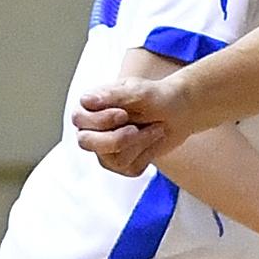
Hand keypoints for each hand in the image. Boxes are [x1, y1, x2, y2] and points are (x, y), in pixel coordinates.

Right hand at [73, 76, 197, 176]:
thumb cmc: (155, 97)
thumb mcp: (138, 91)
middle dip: (116, 138)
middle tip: (135, 129)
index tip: (124, 114)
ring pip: (112, 158)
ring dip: (140, 142)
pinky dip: (147, 153)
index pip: (79, 119)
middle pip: (86, 143)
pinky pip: (129, 167)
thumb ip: (113, 95)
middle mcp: (92, 130)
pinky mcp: (122, 165)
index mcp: (90, 108)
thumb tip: (86, 101)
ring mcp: (105, 150)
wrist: (178, 112)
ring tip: (155, 128)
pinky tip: (153, 139)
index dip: (101, 120)